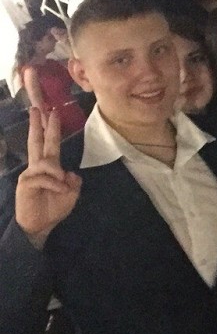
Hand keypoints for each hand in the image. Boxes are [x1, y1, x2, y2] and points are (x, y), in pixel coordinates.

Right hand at [15, 108, 81, 249]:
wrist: (40, 225)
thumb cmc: (54, 207)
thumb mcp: (71, 193)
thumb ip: (73, 181)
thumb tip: (70, 173)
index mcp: (49, 166)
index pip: (49, 143)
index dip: (51, 128)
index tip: (52, 113)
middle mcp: (38, 166)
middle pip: (37, 141)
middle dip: (39, 125)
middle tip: (39, 108)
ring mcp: (30, 174)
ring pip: (45, 161)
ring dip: (57, 173)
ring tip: (62, 185)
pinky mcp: (26, 183)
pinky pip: (44, 177)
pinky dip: (55, 184)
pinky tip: (59, 190)